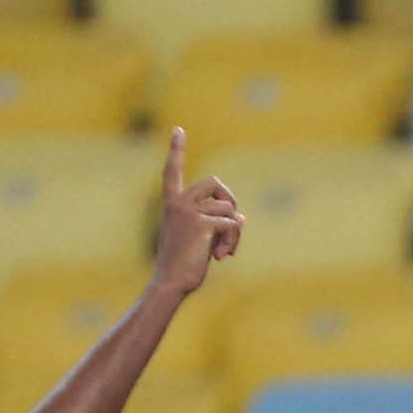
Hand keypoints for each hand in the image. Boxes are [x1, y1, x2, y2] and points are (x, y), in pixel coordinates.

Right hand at [151, 130, 242, 295]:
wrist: (171, 282)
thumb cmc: (183, 264)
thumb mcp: (198, 238)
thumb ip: (215, 222)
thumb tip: (241, 218)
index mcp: (172, 204)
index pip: (172, 171)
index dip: (176, 150)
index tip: (178, 129)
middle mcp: (178, 203)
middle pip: (215, 182)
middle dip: (231, 201)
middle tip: (232, 224)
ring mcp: (189, 212)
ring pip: (228, 206)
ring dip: (234, 230)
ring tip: (223, 250)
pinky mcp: (201, 224)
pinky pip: (231, 223)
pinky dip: (233, 240)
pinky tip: (221, 256)